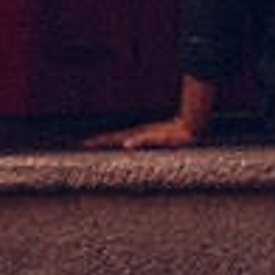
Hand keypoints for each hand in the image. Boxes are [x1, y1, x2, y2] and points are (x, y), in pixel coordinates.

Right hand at [82, 113, 208, 149]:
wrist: (190, 127)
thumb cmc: (175, 136)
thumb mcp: (158, 139)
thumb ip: (142, 141)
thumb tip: (126, 145)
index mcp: (136, 136)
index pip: (113, 138)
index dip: (99, 142)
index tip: (84, 144)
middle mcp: (137, 134)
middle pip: (113, 137)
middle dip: (99, 141)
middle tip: (84, 144)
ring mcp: (142, 135)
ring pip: (120, 138)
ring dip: (108, 142)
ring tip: (98, 145)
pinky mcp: (150, 138)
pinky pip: (130, 141)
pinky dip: (121, 143)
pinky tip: (120, 147)